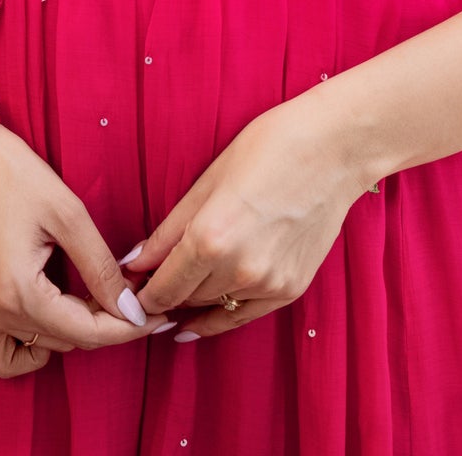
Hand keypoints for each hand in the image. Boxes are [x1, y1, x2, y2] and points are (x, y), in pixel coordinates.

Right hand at [0, 121, 174, 377]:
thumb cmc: (14, 175)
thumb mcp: (68, 214)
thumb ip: (100, 267)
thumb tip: (130, 309)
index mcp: (19, 292)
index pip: (86, 333)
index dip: (127, 328)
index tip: (157, 315)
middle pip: (68, 341)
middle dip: (105, 321)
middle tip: (129, 290)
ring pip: (42, 347)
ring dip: (74, 329)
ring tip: (95, 294)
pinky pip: (5, 350)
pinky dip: (33, 344)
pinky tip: (54, 314)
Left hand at [122, 87, 365, 340]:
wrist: (335, 148)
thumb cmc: (269, 146)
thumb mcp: (209, 180)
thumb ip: (170, 229)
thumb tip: (135, 262)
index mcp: (210, 238)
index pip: (162, 288)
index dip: (140, 294)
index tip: (127, 292)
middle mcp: (238, 270)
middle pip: (184, 300)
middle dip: (164, 295)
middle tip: (146, 288)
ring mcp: (267, 284)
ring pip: (213, 308)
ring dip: (191, 305)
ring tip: (173, 298)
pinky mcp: (290, 289)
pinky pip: (244, 315)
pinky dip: (222, 314)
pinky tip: (205, 313)